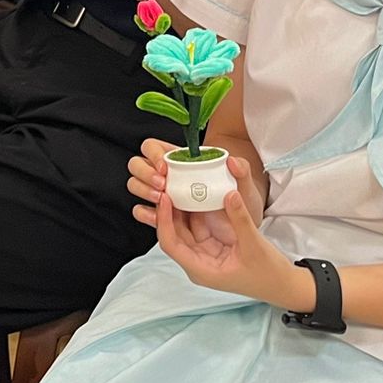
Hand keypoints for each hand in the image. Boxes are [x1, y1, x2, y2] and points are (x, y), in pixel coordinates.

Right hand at [129, 141, 264, 228]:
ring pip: (136, 185)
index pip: (154, 147)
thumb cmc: (241, 205)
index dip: (153, 153)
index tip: (165, 167)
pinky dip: (144, 213)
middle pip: (138, 164)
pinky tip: (155, 217)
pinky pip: (144, 212)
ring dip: (143, 190)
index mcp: (183, 161)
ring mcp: (163, 196)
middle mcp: (168, 176)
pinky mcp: (164, 218)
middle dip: (145, 173)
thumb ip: (242, 172)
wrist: (243, 234)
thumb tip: (231, 160)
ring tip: (161, 200)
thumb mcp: (246, 188)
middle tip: (162, 184)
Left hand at [154, 186, 306, 309]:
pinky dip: (197, 209)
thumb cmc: (268, 274)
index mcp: (201, 269)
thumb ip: (240, 219)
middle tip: (168, 183)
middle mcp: (198, 261)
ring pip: (185, 226)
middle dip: (169, 209)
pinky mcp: (214, 244)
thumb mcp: (254, 245)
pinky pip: (200, 224)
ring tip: (178, 183)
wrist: (283, 284)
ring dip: (182, 207)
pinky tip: (195, 191)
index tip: (165, 198)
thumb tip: (229, 193)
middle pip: (174, 232)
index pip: (171, 244)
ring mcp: (205, 252)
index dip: (164, 220)